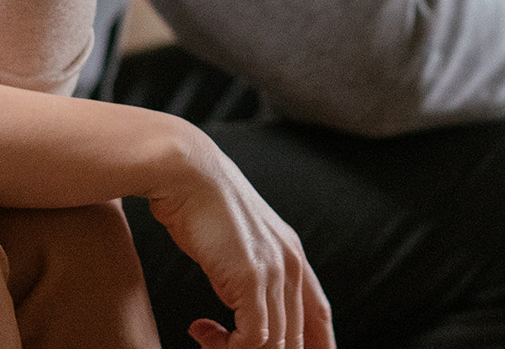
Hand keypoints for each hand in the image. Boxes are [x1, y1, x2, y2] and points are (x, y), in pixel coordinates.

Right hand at [145, 125, 334, 348]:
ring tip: (208, 338)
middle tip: (227, 348)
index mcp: (291, 253)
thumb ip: (249, 270)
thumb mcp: (236, 240)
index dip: (318, 344)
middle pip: (297, 337)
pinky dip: (224, 346)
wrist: (185, 173)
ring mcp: (273, 271)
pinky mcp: (250, 278)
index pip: (319, 315)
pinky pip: (252, 339)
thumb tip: (241, 303)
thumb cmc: (200, 204)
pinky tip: (201, 329)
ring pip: (274, 343)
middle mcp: (290, 263)